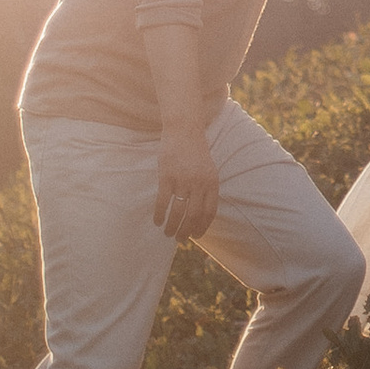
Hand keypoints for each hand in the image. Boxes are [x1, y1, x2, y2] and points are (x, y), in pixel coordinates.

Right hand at [153, 123, 220, 240]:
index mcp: (212, 182)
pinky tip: (156, 221)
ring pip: (178, 211)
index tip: (196, 236)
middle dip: (186, 231)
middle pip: (193, 215)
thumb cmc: (196, 151)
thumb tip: (200, 215)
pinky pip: (163, 201)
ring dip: (172, 226)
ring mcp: (183, 179)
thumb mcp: (208, 169)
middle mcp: (199, 183)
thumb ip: (207, 189)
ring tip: (167, 234)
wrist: (184, 129)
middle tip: (180, 239)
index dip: (202, 227)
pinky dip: (160, 214)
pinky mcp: (166, 176)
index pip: (209, 212)